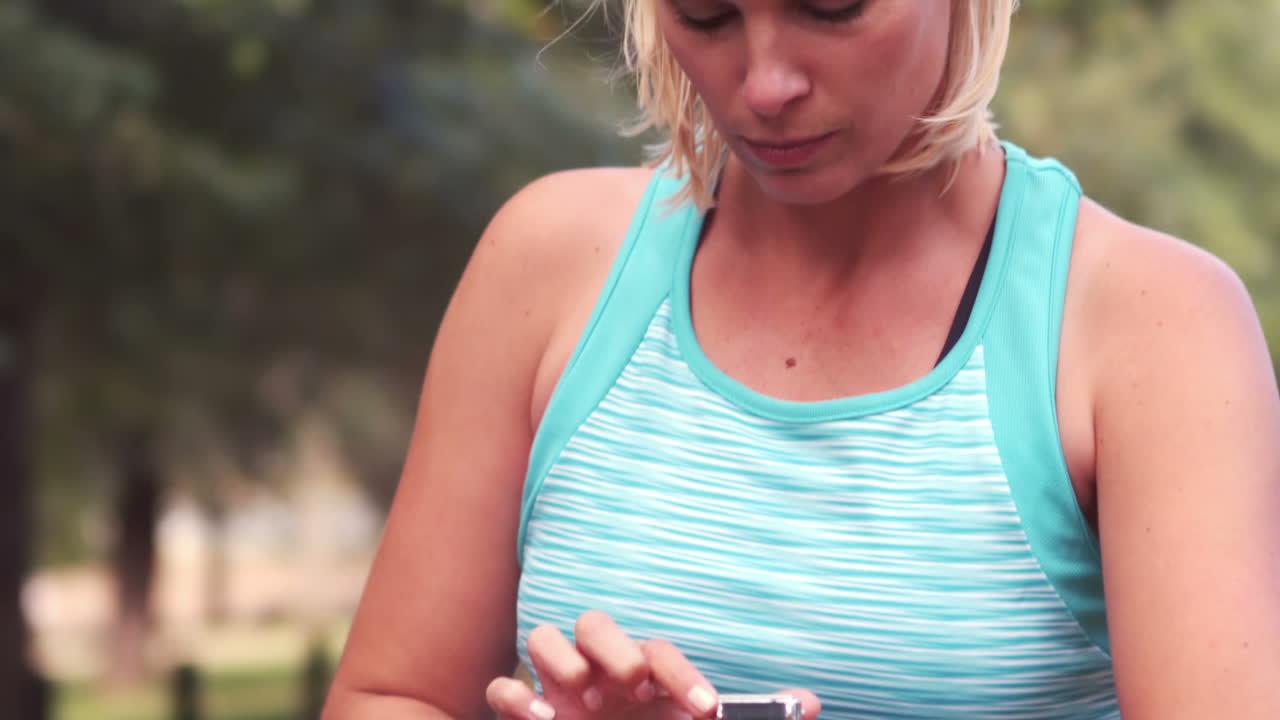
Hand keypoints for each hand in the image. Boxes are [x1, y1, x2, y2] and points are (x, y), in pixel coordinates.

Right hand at [486, 610, 820, 719]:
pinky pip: (502, 686)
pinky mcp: (525, 710)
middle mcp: (599, 669)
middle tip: (633, 683)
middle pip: (595, 622)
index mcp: (645, 673)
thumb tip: (812, 702)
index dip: (685, 676)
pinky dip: (514, 697)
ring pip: (544, 636)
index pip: (662, 652)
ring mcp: (556, 686)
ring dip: (560, 660)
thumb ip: (754, 715)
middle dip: (613, 646)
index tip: (708, 713)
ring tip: (583, 699)